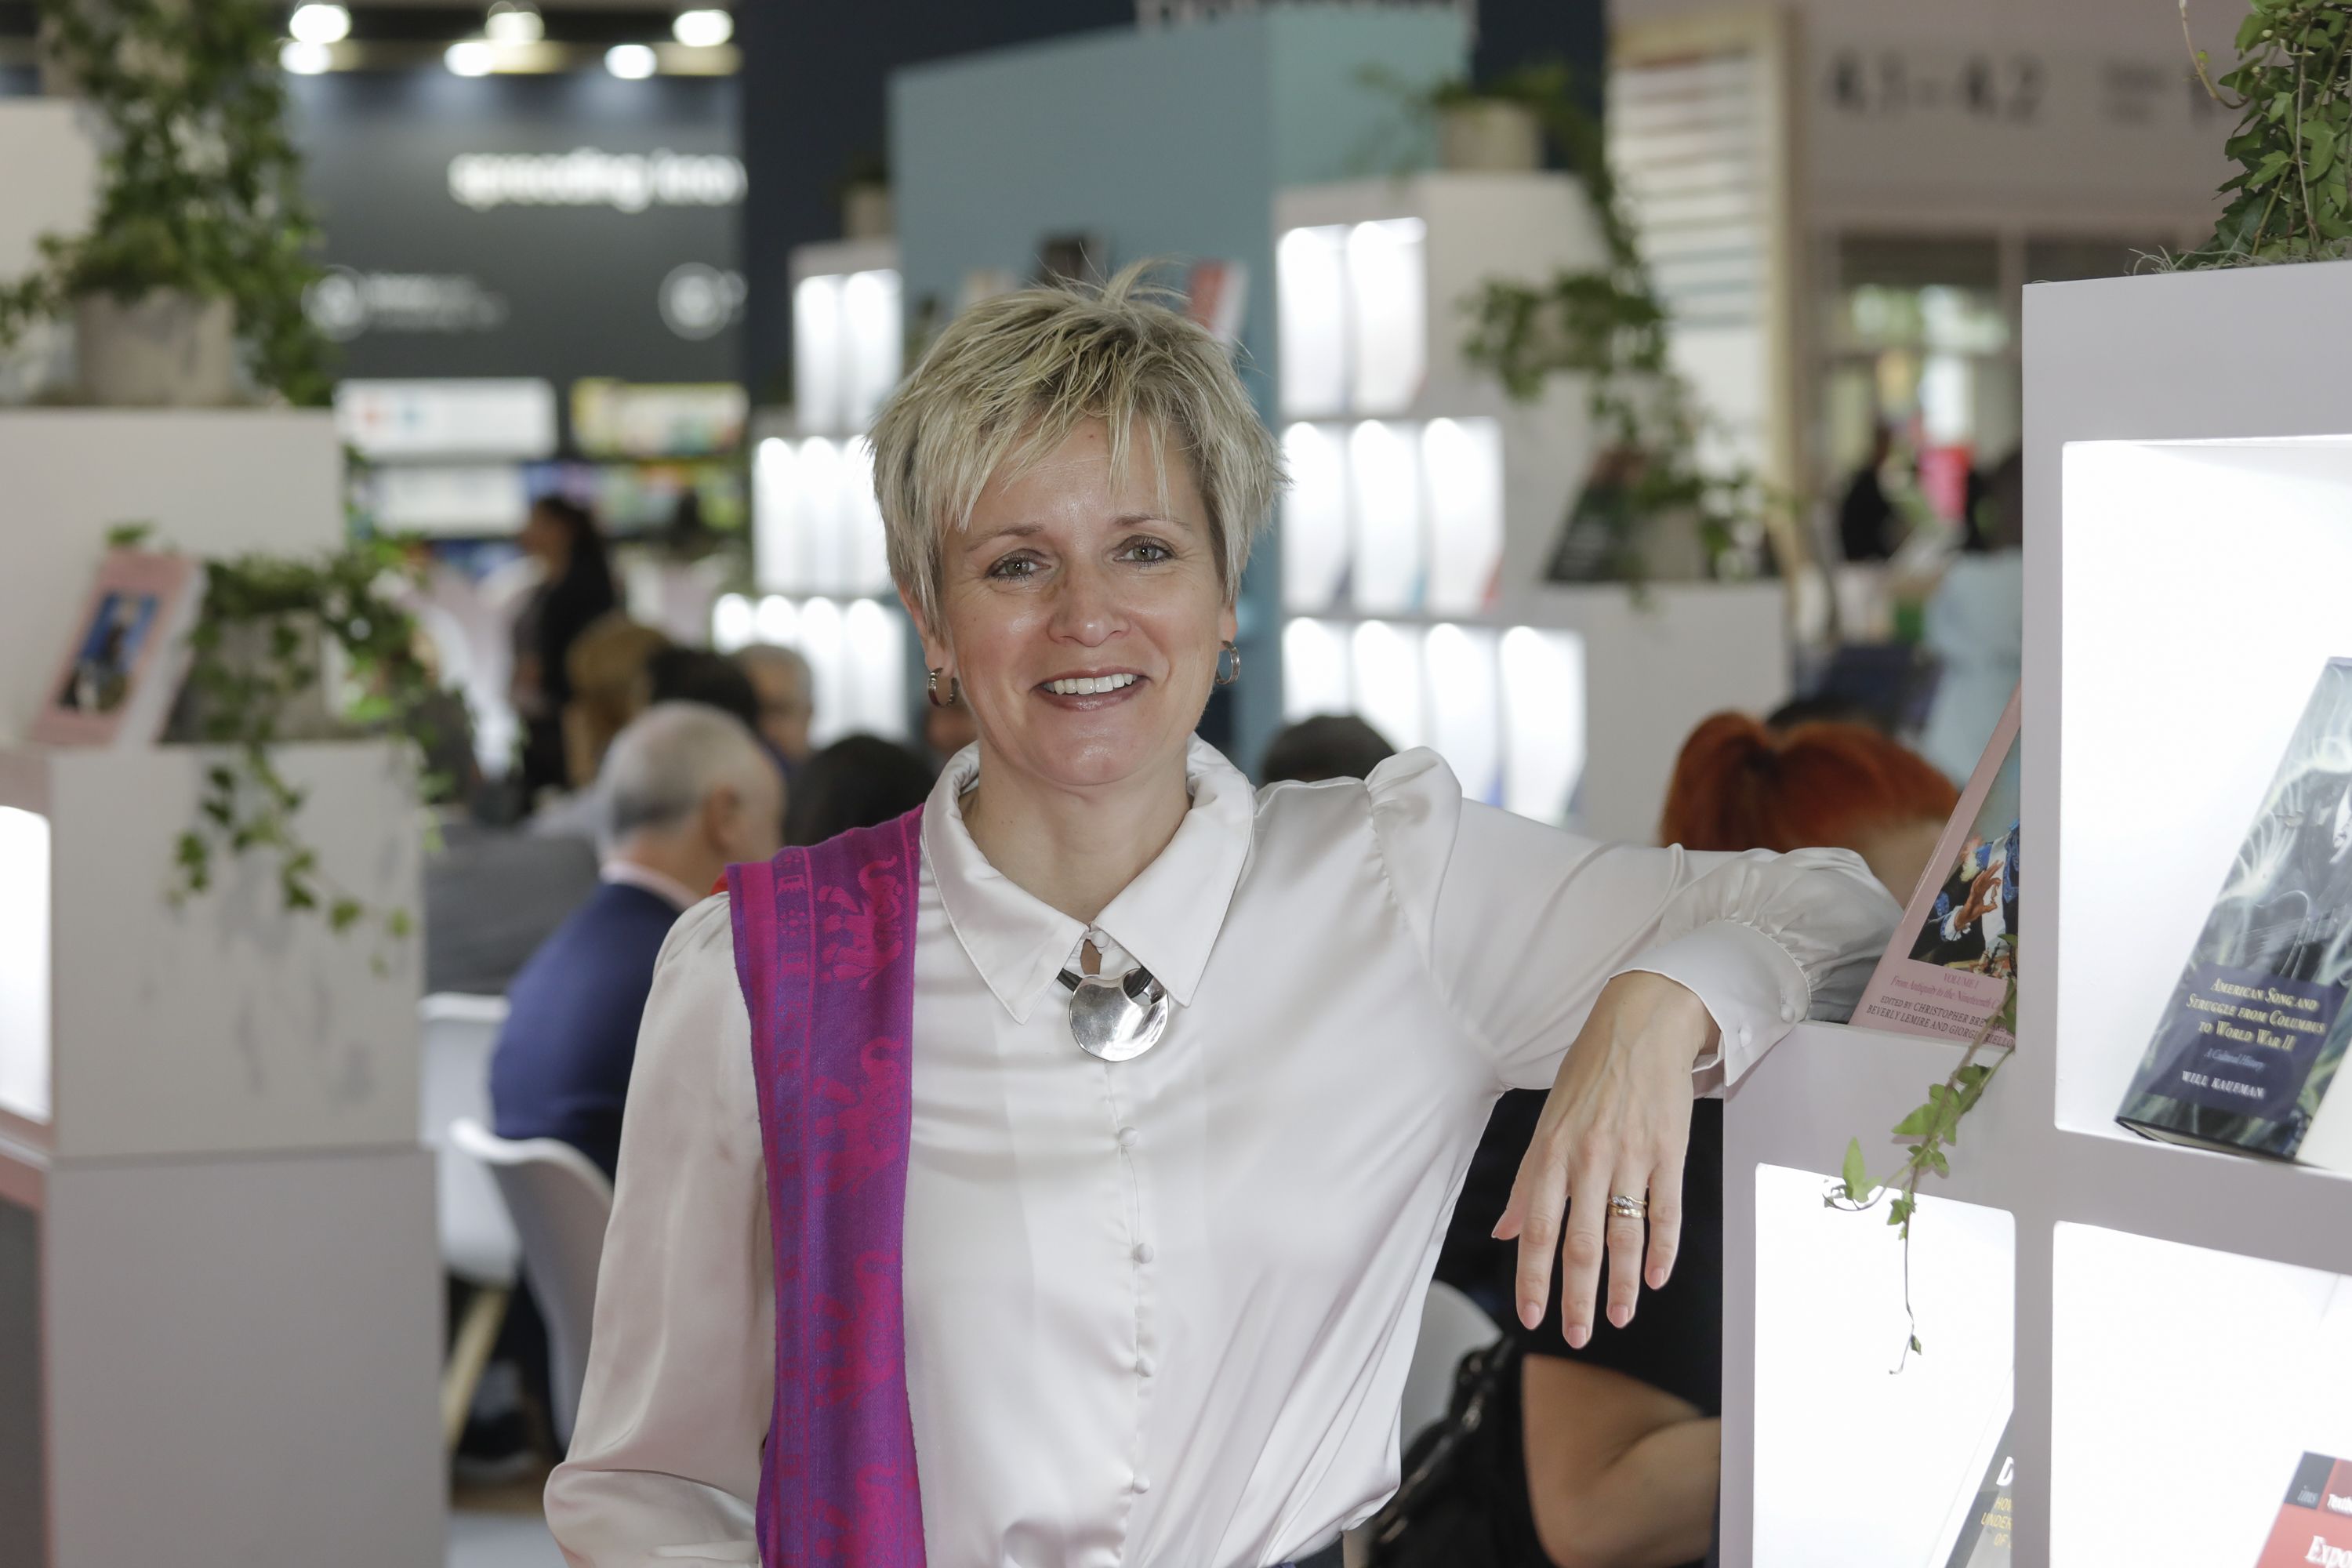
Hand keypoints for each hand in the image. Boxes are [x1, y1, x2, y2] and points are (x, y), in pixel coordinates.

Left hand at [1493, 972, 1717, 1347]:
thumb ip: (1527, 1183)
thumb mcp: (1546, 1123)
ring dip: (1622, 1285)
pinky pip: (1667, 1212)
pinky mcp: (1670, 1152)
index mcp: (1551, 1154)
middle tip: (1577, 1336)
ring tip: (1620, 1318)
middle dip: (1576, 1298)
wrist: (1642, 1025)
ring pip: (1623, 1237)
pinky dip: (1663, 1249)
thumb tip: (1505, 1230)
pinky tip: (1658, 1278)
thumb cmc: (1589, 1074)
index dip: (1533, 1278)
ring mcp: (1631, 1157)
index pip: (1536, 1230)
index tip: (1532, 1316)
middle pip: (1579, 1244)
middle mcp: (1587, 1160)